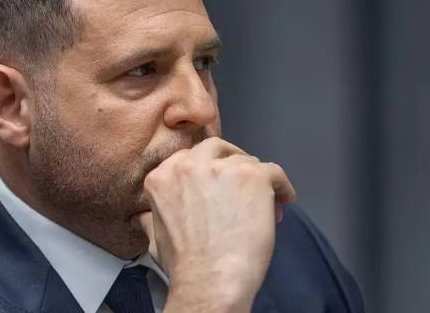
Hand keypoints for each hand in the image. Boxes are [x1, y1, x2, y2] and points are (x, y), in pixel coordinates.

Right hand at [135, 137, 295, 311]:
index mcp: (163, 176)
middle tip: (241, 183)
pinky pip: (275, 172)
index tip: (217, 183)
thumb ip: (151, 217)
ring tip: (266, 202)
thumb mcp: (154, 237)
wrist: (210, 280)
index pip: (189, 157)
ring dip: (256, 180)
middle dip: (230, 162)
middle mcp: (190, 164)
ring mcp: (223, 167)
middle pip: (217, 148)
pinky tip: (284, 200)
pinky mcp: (253, 176)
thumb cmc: (185, 265)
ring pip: (248, 162)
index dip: (207, 170)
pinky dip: (282, 187)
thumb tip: (146, 217)